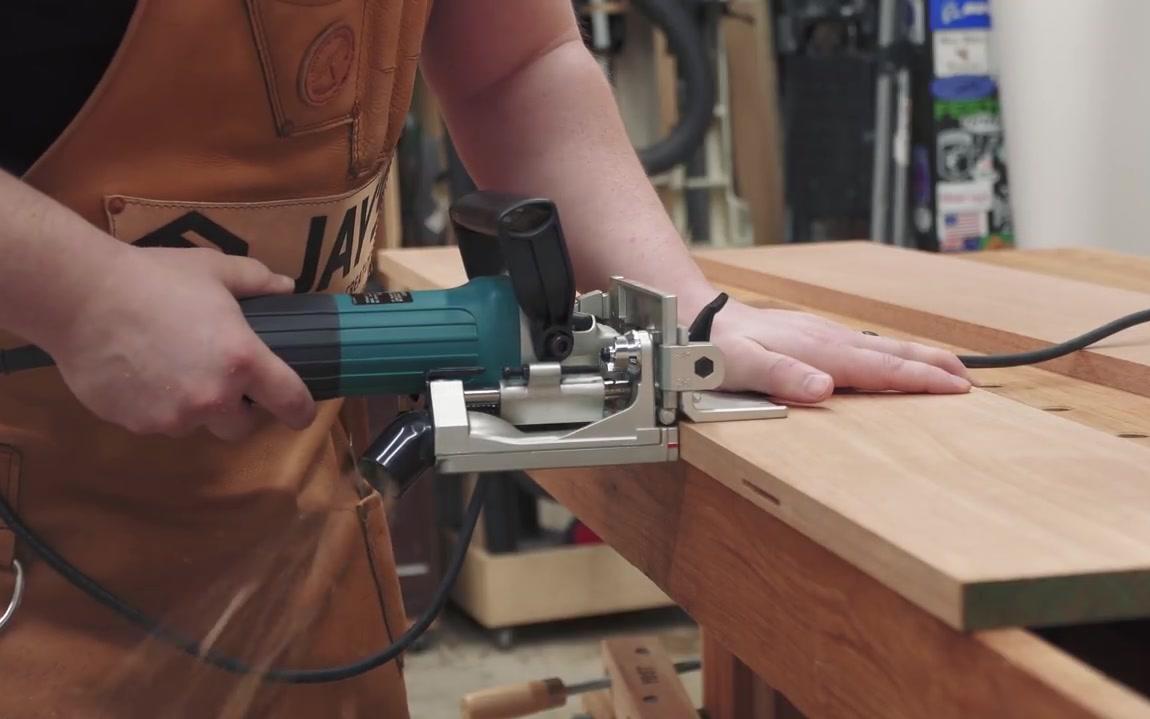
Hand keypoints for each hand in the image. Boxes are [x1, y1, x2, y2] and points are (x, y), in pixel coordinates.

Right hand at [44, 246, 316, 439]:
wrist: (82, 296)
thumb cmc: (155, 278)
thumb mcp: (215, 269)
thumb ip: (258, 281)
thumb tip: (287, 288)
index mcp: (243, 361)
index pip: (291, 403)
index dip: (300, 410)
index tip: (299, 411)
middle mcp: (214, 397)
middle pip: (241, 427)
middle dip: (237, 409)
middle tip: (221, 379)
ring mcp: (173, 416)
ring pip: (196, 424)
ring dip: (193, 406)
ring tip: (171, 367)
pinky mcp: (136, 424)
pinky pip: (158, 423)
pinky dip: (156, 406)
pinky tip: (141, 373)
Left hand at [710, 299, 970, 403]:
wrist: (697, 319)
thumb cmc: (715, 350)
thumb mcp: (742, 367)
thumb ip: (782, 378)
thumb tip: (824, 389)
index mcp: (819, 352)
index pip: (882, 368)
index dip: (922, 378)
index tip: (957, 388)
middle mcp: (826, 340)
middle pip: (891, 352)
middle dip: (933, 364)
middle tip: (969, 380)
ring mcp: (821, 335)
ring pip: (880, 347)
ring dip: (916, 358)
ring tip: (945, 369)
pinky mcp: (811, 335)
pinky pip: (863, 347)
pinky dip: (889, 355)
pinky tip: (890, 361)